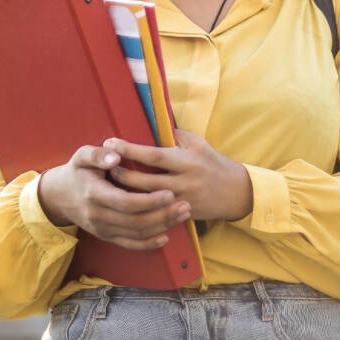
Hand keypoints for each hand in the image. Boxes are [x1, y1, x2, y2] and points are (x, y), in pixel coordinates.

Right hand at [37, 143, 193, 249]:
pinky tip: (165, 236)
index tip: (170, 193)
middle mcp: (98, 216)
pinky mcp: (106, 236)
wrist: (59, 196)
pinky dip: (149, 244)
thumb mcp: (81, 156)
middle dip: (163, 215)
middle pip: (136, 221)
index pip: (126, 202)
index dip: (150, 201)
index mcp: (94, 194)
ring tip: (182, 215)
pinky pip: (130, 244)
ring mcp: (102, 229)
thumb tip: (115, 156)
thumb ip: (98, 154)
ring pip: (136, 234)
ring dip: (162, 226)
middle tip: (185, 205)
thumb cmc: (77, 171)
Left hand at [103, 130, 252, 221]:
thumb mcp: (198, 144)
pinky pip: (156, 213)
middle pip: (146, 181)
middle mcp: (184, 182)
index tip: (111, 143)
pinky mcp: (182, 215)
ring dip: (126, 192)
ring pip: (147, 200)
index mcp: (187, 161)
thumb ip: (175, 136)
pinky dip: (139, 207)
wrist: (236, 193)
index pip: (154, 155)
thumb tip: (150, 125)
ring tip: (108, 184)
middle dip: (122, 174)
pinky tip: (124, 203)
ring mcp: (182, 201)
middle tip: (103, 166)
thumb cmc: (214, 163)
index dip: (130, 149)